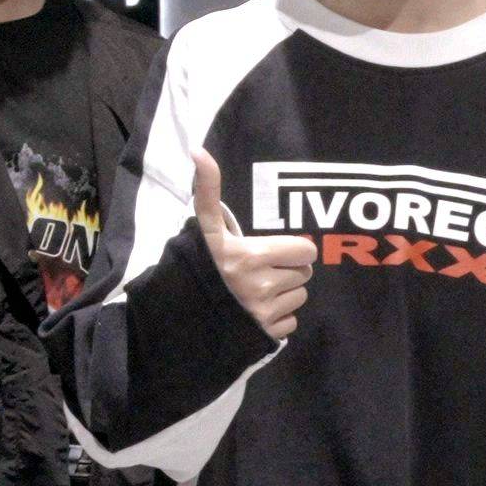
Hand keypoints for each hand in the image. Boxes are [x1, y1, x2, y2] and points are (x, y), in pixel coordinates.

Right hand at [192, 153, 314, 340]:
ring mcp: (265, 313)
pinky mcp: (266, 335)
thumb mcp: (205, 228)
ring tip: (257, 290)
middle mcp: (262, 286)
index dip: (292, 249)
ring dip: (284, 293)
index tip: (271, 251)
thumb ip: (208, 190)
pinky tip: (256, 310)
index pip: (306, 251)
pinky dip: (278, 316)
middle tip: (261, 270)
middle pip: (303, 274)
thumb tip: (197, 150)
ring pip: (299, 296)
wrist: (180, 313)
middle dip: (286, 270)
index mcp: (252, 256)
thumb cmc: (197, 264)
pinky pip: (291, 321)